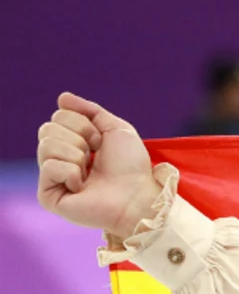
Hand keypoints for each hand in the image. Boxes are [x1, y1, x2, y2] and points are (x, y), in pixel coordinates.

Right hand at [37, 93, 162, 239]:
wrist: (138, 196)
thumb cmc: (132, 167)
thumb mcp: (116, 129)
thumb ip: (91, 111)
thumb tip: (62, 98)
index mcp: (71, 143)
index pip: (59, 116)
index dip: (84, 126)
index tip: (101, 143)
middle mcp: (58, 158)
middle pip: (48, 128)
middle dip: (79, 138)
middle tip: (95, 157)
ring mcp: (52, 177)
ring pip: (46, 145)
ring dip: (76, 155)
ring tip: (90, 172)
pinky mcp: (48, 196)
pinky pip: (49, 166)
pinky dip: (71, 172)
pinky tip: (82, 186)